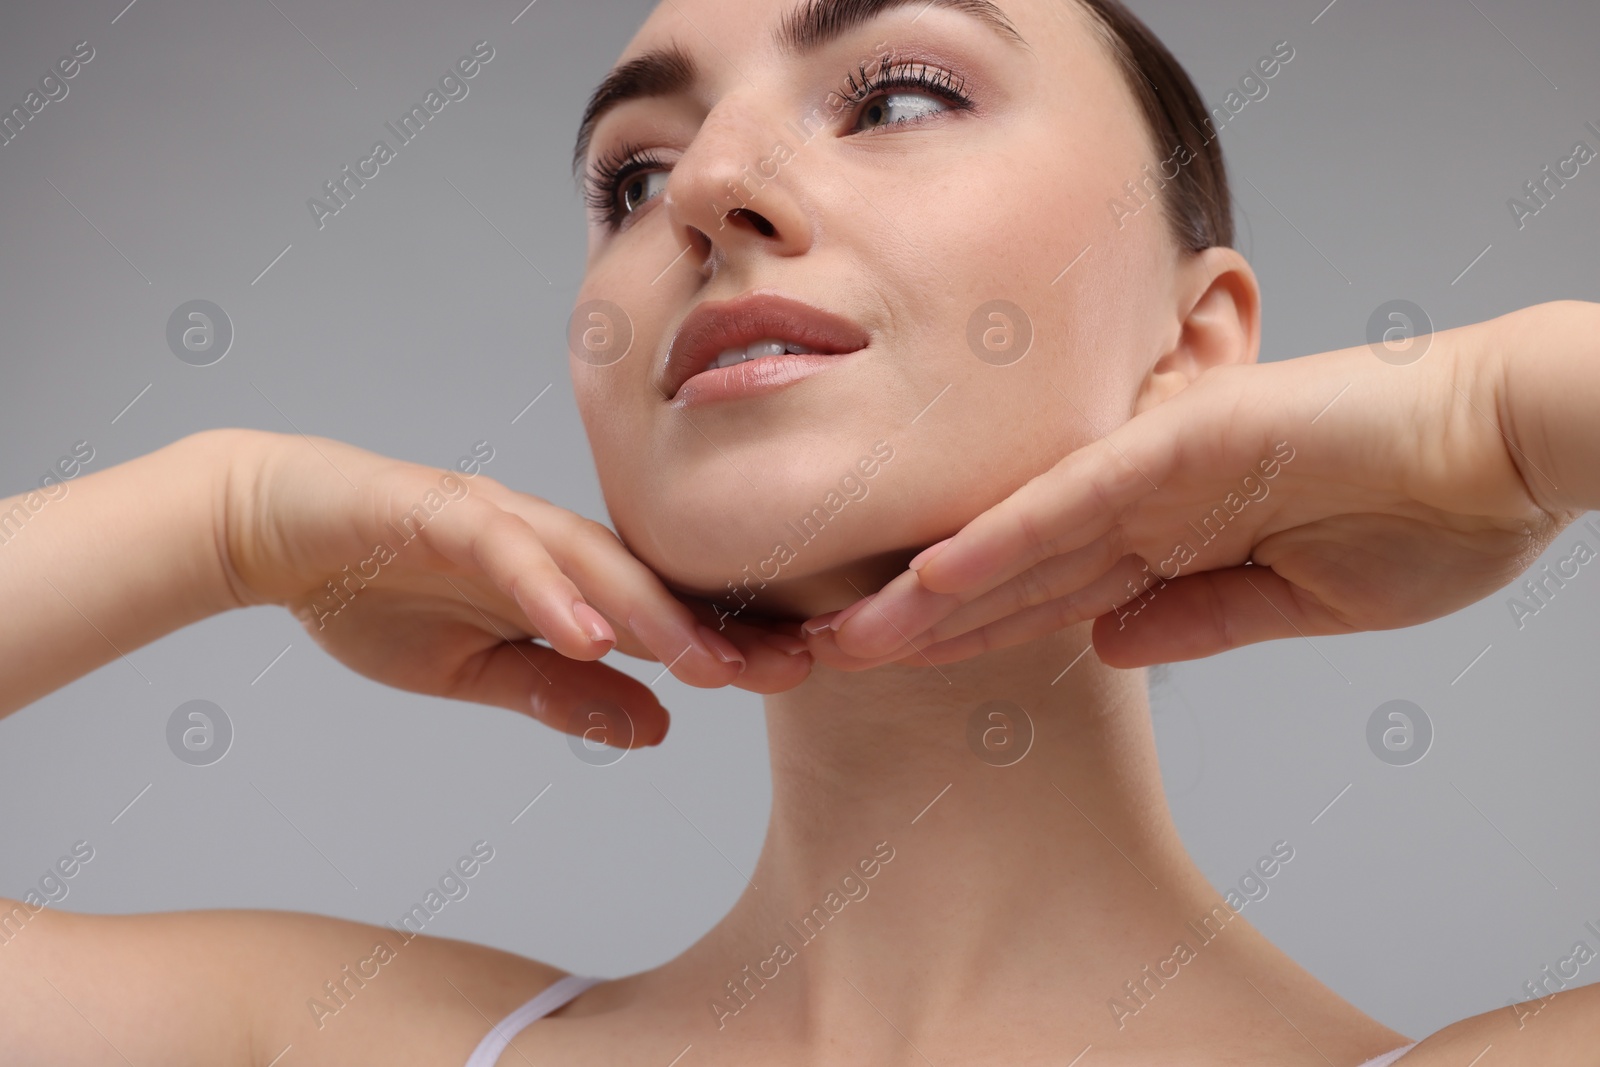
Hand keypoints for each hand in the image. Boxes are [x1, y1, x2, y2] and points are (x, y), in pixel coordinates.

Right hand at [219, 432, 811, 745]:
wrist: (273, 530)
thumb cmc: (375, 592)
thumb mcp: (478, 670)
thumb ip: (562, 692)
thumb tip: (659, 728)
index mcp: (561, 576)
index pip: (658, 612)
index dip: (726, 641)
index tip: (795, 677)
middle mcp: (543, 538)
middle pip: (647, 582)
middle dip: (720, 627)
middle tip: (793, 668)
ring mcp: (494, 519)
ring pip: (589, 560)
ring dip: (651, 613)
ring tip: (708, 664)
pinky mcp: (436, 512)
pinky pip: (502, 551)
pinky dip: (546, 591)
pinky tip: (586, 633)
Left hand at [801, 307, 1576, 669]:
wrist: (1502, 451)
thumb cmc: (1422, 519)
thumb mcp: (1294, 603)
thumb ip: (1196, 618)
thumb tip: (1106, 642)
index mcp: (1169, 536)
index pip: (1042, 595)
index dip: (964, 634)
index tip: (893, 667)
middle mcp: (1143, 500)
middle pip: (1006, 571)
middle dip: (916, 622)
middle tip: (824, 655)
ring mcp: (1155, 467)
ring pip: (1016, 540)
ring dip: (928, 594)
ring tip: (843, 637)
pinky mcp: (1180, 443)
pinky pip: (1070, 504)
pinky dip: (999, 544)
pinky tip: (926, 583)